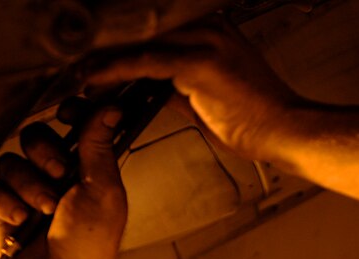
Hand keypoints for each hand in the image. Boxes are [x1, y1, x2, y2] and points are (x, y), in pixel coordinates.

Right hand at [0, 106, 127, 258]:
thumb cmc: (92, 244)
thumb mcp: (102, 189)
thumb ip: (98, 146)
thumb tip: (112, 108)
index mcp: (84, 166)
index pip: (70, 122)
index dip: (68, 113)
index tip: (68, 114)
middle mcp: (54, 175)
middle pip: (33, 137)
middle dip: (45, 156)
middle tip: (62, 179)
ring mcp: (26, 192)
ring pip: (10, 162)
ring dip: (28, 185)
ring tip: (45, 211)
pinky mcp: (3, 210)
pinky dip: (4, 202)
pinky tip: (20, 219)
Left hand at [84, 17, 301, 159]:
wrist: (289, 132)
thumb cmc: (257, 121)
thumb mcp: (209, 97)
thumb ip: (178, 86)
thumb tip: (149, 88)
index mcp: (210, 29)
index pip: (150, 33)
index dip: (115, 46)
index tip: (86, 62)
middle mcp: (207, 26)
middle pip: (139, 32)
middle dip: (102, 50)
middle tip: (69, 68)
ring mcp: (204, 39)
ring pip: (137, 44)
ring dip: (101, 61)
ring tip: (72, 76)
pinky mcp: (200, 61)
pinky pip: (144, 63)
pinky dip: (114, 73)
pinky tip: (91, 82)